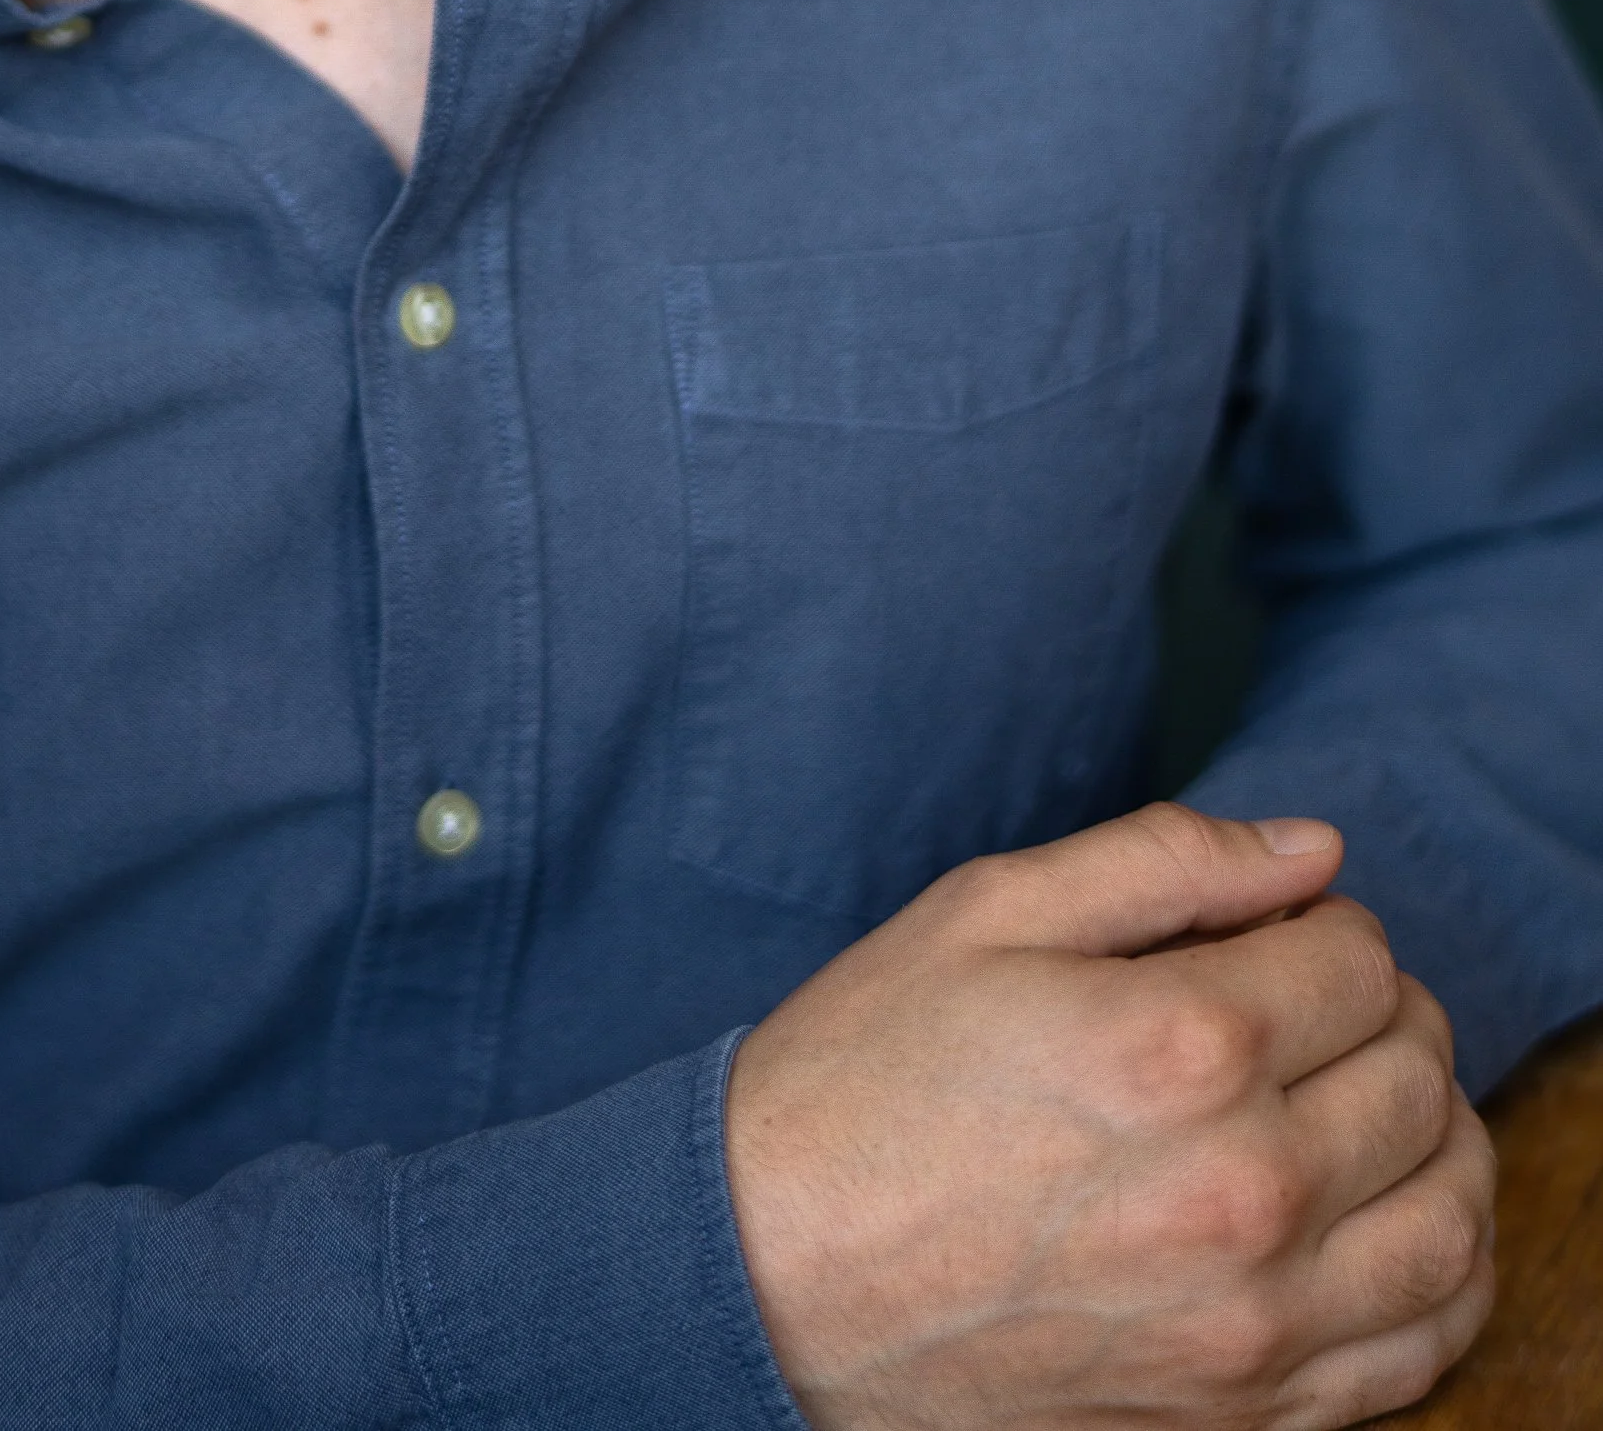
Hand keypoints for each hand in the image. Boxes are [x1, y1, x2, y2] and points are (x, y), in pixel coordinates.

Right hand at [723, 802, 1495, 1429]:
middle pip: (1418, 1072)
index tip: (1265, 938)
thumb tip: (1312, 849)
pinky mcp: (1245, 1414)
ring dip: (1435, 1140)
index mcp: (1179, 1043)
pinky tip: (1382, 1225)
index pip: (1360, 957)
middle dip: (1384, 1016)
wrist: (773, 1278)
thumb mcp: (987, 912)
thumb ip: (1165, 860)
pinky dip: (1439, 1275)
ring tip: (1361, 1107)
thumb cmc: (867, 1078)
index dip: (1320, 925)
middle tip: (1309, 1010)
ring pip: (1451, 1212)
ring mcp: (1253, 1320)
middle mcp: (1242, 1187)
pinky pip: (1422, 1350)